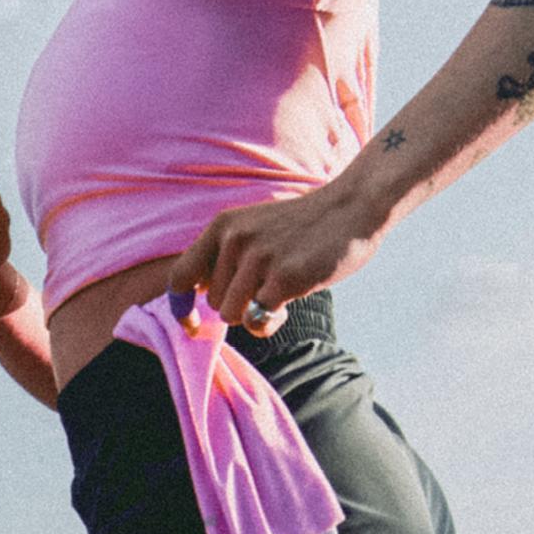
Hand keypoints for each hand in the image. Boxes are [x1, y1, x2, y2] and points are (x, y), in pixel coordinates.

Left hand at [172, 185, 372, 331]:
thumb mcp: (254, 228)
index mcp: (223, 227)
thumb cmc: (303, 226)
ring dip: (254, 315)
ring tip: (278, 295)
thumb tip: (199, 298)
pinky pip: (257, 320)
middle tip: (267, 289)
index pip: (181, 276)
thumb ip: (226, 257)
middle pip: (213, 303)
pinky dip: (270, 322)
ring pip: (233, 315)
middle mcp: (235, 239)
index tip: (192, 326)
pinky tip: (288, 305)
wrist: (352, 207)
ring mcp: (259, 257)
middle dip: (238, 305)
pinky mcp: (284, 277)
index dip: (181, 308)